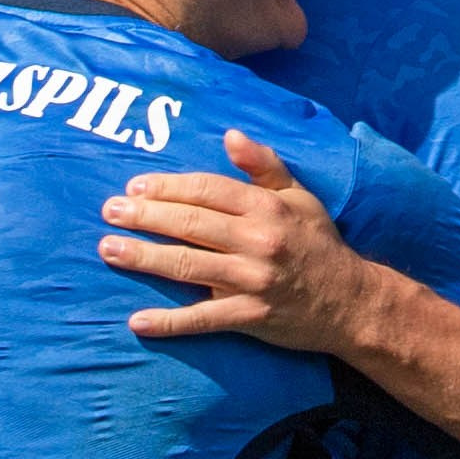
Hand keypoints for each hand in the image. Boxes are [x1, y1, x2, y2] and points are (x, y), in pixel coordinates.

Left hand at [98, 131, 369, 345]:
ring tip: (109, 249)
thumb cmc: (318, 244)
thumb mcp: (299, 195)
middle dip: (144, 216)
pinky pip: (202, 319)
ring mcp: (252, 280)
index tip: (135, 187)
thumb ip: (263, 165)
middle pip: (189, 223)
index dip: (167, 187)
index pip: (206, 189)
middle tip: (109, 211)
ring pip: (187, 265)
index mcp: (265, 207)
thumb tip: (230, 135)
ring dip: (143, 258)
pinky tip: (137, 322)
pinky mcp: (250, 317)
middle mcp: (257, 240)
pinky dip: (169, 323)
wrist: (350, 302)